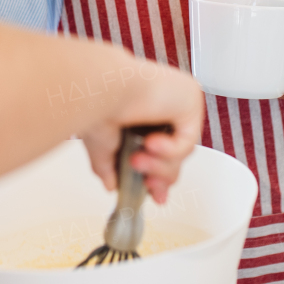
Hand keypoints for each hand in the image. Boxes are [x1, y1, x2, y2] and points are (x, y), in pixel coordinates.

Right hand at [80, 62, 203, 204]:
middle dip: (160, 175)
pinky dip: (169, 150)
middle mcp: (162, 104)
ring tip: (136, 160)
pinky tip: (151, 144)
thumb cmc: (94, 105)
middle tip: (147, 186)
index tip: (154, 194)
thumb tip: (111, 185)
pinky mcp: (189, 98)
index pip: (161, 148)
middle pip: (175, 154)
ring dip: (159, 165)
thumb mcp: (101, 146)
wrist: (98, 89)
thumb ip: (109, 166)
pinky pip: (188, 140)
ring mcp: (177, 100)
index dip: (159, 174)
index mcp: (142, 110)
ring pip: (181, 151)